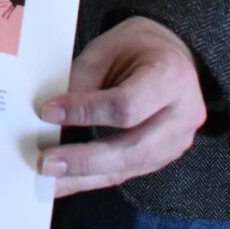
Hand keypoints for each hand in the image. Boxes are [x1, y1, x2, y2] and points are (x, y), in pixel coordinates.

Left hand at [35, 16, 205, 196]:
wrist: (171, 56)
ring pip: (128, 168)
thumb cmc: (138, 47)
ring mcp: (177, 141)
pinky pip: (127, 172)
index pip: (126, 106)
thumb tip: (50, 118)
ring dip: (85, 177)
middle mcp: (183, 115)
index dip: (85, 112)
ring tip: (50, 180)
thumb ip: (82, 82)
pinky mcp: (164, 157)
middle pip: (133, 149)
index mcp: (172, 77)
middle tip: (46, 163)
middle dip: (85, 160)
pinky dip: (93, 177)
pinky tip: (66, 181)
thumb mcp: (107, 49)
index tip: (48, 112)